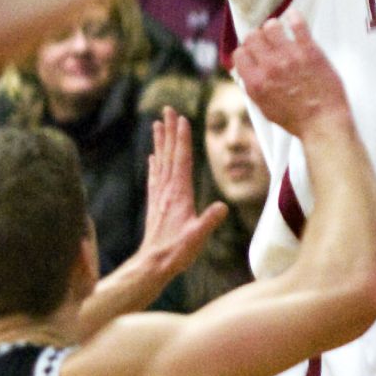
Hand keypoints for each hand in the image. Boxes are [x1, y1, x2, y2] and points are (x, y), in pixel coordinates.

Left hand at [138, 109, 226, 278]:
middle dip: (169, 131)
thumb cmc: (177, 252)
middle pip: (169, 154)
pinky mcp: (156, 205)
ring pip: (160, 162)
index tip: (181, 118)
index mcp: (179, 194)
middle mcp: (167, 191)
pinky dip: (154, 164)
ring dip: (160, 143)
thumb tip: (222, 207)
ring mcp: (160, 197)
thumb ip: (209, 221)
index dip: (182, 139)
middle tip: (166, 109)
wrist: (152, 265)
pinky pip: (155, 178)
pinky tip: (152, 158)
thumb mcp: (197, 238)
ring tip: (157, 124)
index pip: (182, 160)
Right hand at [232, 13, 349, 136]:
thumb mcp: (265, 109)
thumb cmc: (296, 120)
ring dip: (273, 28)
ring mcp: (289, 56)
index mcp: (256, 82)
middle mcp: (269, 67)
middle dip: (257, 38)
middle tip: (265, 42)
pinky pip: (297, 24)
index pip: (239, 54)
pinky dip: (293, 17)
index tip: (252, 53)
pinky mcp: (309, 50)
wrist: (323, 123)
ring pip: (271, 26)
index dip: (245, 52)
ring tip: (279, 32)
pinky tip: (293, 17)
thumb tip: (246, 72)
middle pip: (252, 37)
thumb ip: (253, 88)